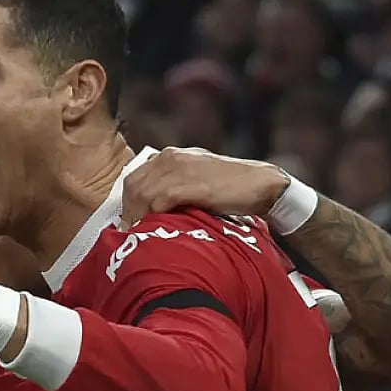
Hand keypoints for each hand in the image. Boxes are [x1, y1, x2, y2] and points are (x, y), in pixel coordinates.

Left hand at [121, 148, 289, 226]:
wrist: (262, 185)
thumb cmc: (230, 187)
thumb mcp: (196, 178)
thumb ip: (174, 185)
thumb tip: (151, 208)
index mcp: (170, 156)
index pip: (135, 177)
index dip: (128, 202)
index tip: (130, 221)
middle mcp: (171, 158)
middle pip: (134, 185)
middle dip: (130, 211)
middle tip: (133, 232)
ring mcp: (180, 169)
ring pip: (143, 193)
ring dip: (139, 216)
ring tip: (142, 235)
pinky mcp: (190, 184)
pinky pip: (159, 200)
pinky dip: (154, 215)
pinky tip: (157, 228)